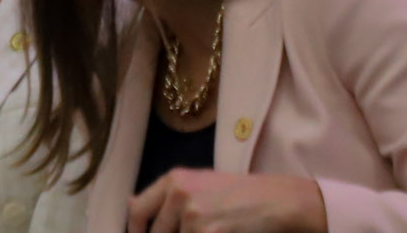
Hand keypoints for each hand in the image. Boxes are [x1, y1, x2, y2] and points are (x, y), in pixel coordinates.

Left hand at [125, 169, 323, 232]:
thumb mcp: (200, 184)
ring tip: (213, 229)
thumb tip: (131, 207)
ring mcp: (192, 216)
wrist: (276, 201)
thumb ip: (168, 197)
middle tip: (195, 231)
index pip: (136, 212)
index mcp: (174, 179)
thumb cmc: (240, 194)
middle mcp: (179, 194)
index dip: (136, 231)